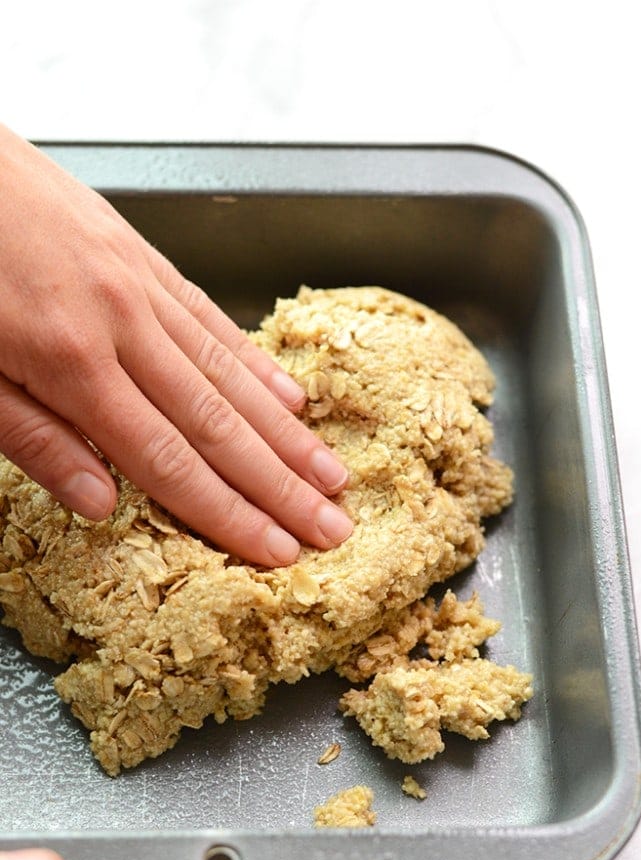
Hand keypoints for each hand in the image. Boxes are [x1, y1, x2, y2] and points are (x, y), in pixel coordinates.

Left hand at [0, 124, 351, 565]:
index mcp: (72, 365)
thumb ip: (34, 439)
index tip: (278, 548)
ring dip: (286, 434)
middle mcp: (122, 326)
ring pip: (228, 375)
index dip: (229, 513)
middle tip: (332, 527)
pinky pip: (210, 318)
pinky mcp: (142, 257)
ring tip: (330, 474)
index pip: (169, 461)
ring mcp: (140, 287)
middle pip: (218, 425)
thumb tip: (100, 504)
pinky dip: (254, 363)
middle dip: (281, 486)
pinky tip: (289, 397)